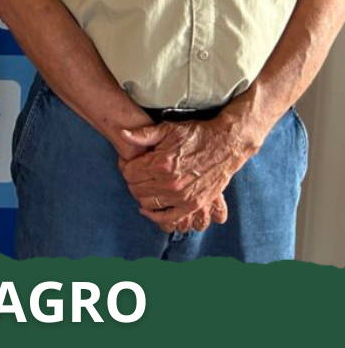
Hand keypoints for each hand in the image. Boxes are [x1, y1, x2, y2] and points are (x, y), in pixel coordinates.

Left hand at [118, 112, 259, 231]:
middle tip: (137, 173)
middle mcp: (170, 183)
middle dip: (132, 180)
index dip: (125, 167)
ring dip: (141, 195)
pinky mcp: (193, 205)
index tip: (129, 162)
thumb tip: (121, 133)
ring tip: (145, 184)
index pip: (128, 173)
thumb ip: (143, 135)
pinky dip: (155, 215)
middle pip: (135, 189)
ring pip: (147, 203)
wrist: (226, 145)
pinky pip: (167, 218)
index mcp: (161, 163)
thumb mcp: (168, 129)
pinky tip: (149, 208)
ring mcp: (182, 196)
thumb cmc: (196, 135)